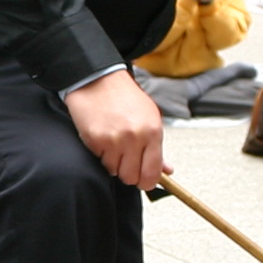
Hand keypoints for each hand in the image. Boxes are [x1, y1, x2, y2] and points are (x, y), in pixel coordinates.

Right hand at [62, 69, 166, 189]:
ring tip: (114, 144)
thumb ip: (157, 147)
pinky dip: (101, 154)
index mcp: (153, 132)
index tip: (144, 181)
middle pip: (132, 178)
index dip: (147, 181)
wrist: (99, 80)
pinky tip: (103, 138)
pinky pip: (100, 161)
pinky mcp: (96, 140)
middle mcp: (135, 137)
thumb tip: (166, 170)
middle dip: (129, 173)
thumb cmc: (125, 98)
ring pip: (114, 171)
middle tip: (126, 160)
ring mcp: (115, 140)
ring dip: (114, 163)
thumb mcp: (149, 118)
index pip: (152, 172)